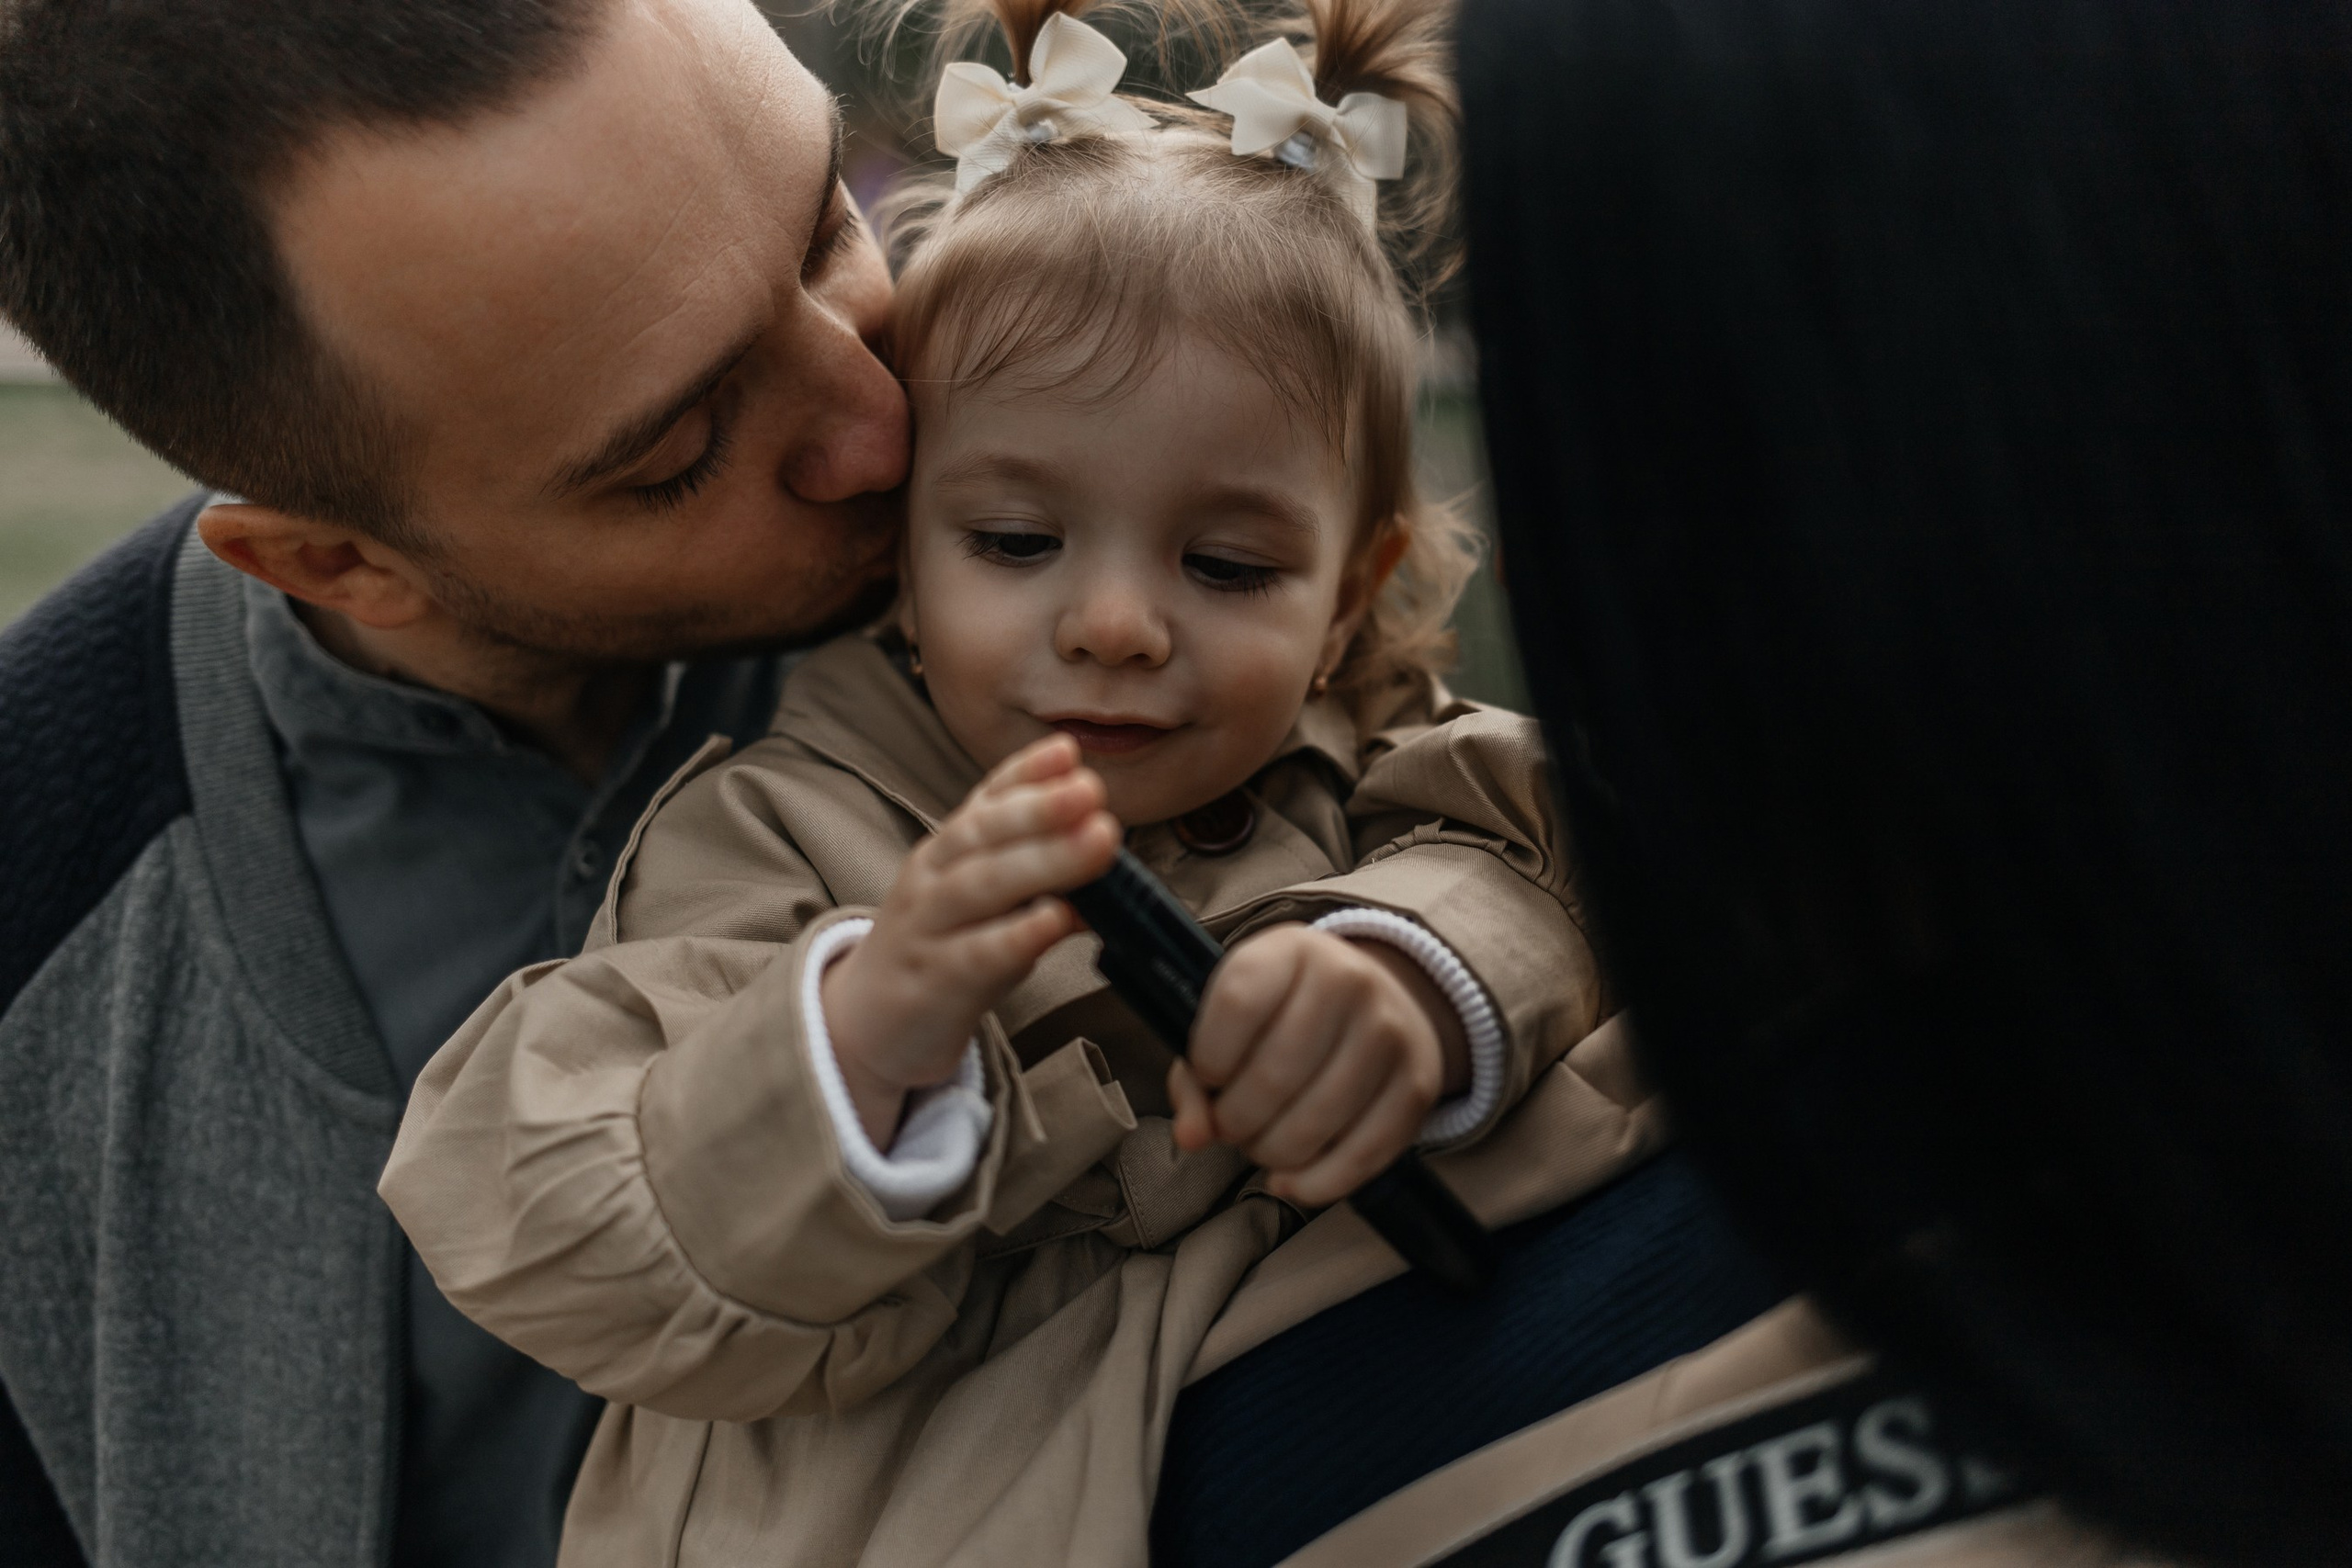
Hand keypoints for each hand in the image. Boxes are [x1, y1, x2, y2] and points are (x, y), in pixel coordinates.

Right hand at [822, 735, 1119, 1146]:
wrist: (868, 1023)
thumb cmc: (943, 948)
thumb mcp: (978, 895)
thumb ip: (1031, 866)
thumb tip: (1099, 837)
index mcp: (947, 850)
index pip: (985, 801)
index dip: (1025, 773)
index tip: (1068, 751)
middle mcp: (932, 879)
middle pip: (983, 836)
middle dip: (1039, 808)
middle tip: (1090, 791)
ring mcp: (929, 929)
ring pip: (981, 887)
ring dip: (1043, 860)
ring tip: (1097, 841)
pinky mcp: (935, 984)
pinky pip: (978, 955)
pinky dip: (1018, 934)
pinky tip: (1057, 918)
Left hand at [1167, 925, 1470, 1207]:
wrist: (1381, 998)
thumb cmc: (1286, 1014)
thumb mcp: (1235, 1016)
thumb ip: (1196, 1077)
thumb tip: (1192, 1137)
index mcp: (1292, 950)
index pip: (1236, 1005)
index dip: (1207, 1058)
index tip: (1209, 1075)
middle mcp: (1349, 982)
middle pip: (1271, 1077)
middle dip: (1235, 1121)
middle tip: (1233, 1123)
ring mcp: (1390, 1034)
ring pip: (1311, 1126)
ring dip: (1269, 1153)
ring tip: (1262, 1142)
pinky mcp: (1417, 1087)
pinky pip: (1359, 1158)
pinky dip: (1313, 1184)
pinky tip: (1288, 1179)